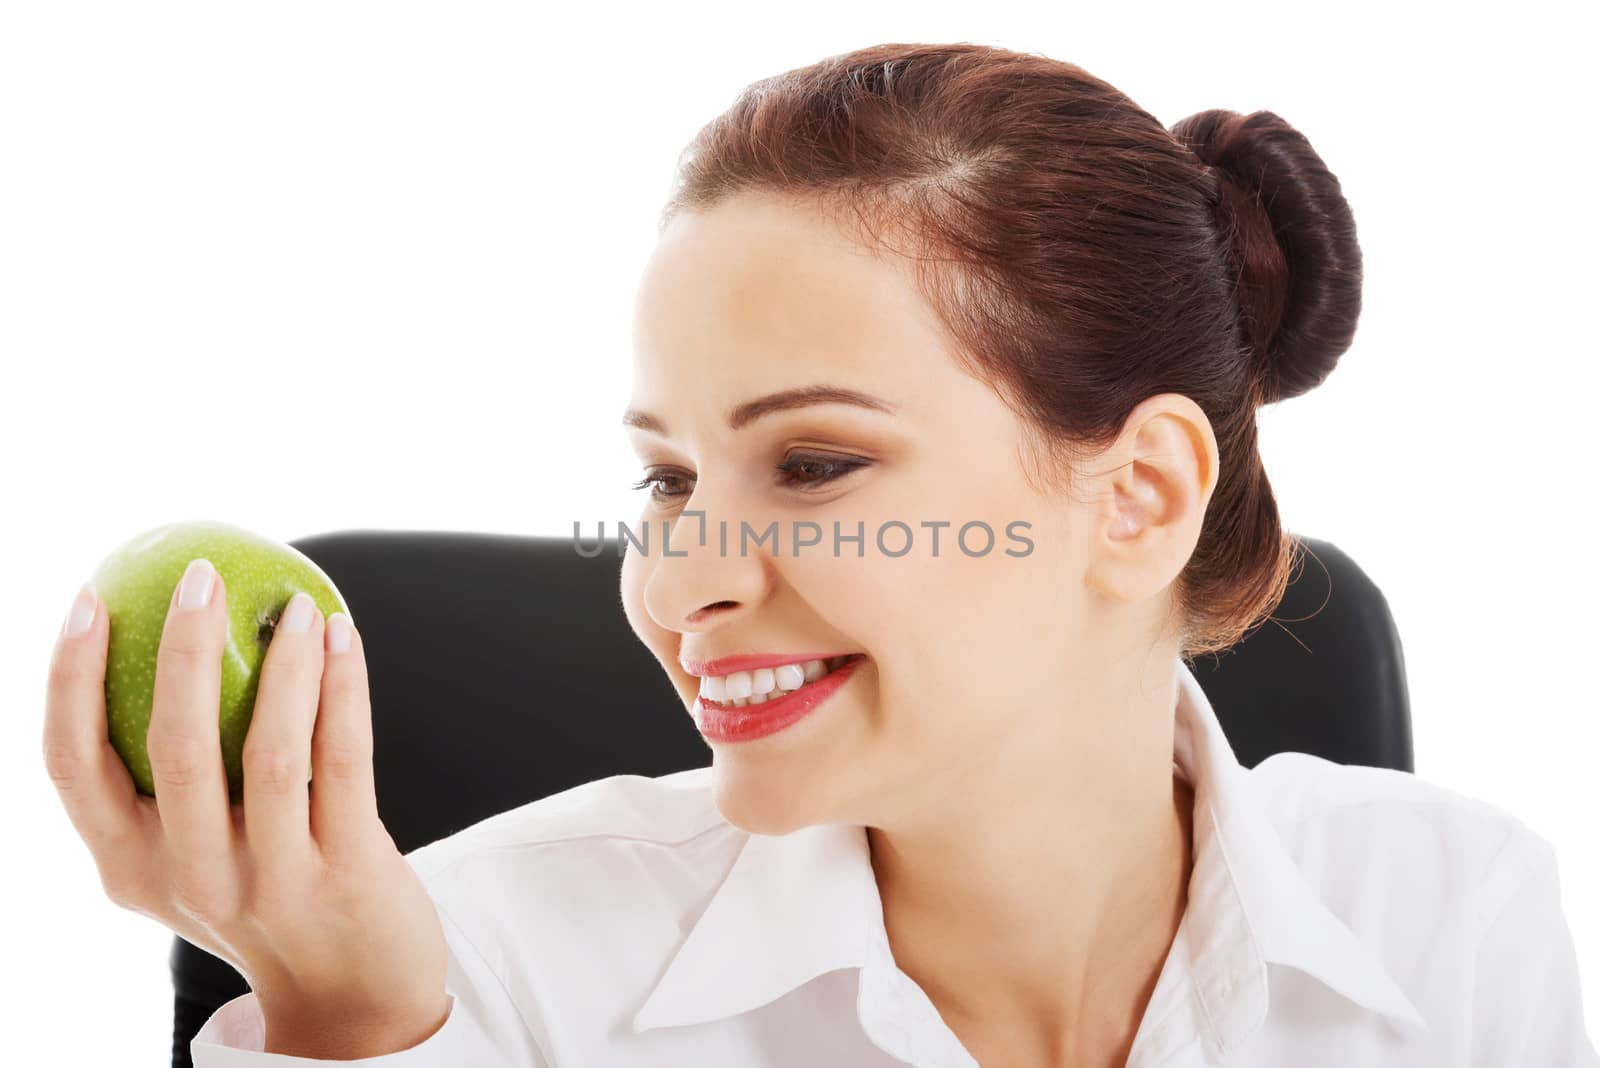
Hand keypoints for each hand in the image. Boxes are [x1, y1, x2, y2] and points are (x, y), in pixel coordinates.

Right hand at [44, 561, 449, 1056]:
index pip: (72, 765)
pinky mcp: (348, 872)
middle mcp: (191, 877)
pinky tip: (345, 638)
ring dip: (285, 663)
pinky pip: (343, 760)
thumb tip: (166, 641)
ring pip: (268, 751)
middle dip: (182, 648)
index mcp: (130, 865)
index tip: (87, 601)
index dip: (67, 679)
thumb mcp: (189, 856)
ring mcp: (272, 880)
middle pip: (171, 746)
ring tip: (296, 603)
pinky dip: (344, 689)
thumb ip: (166, 783)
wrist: (352, 995)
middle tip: (200, 576)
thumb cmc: (265, 896)